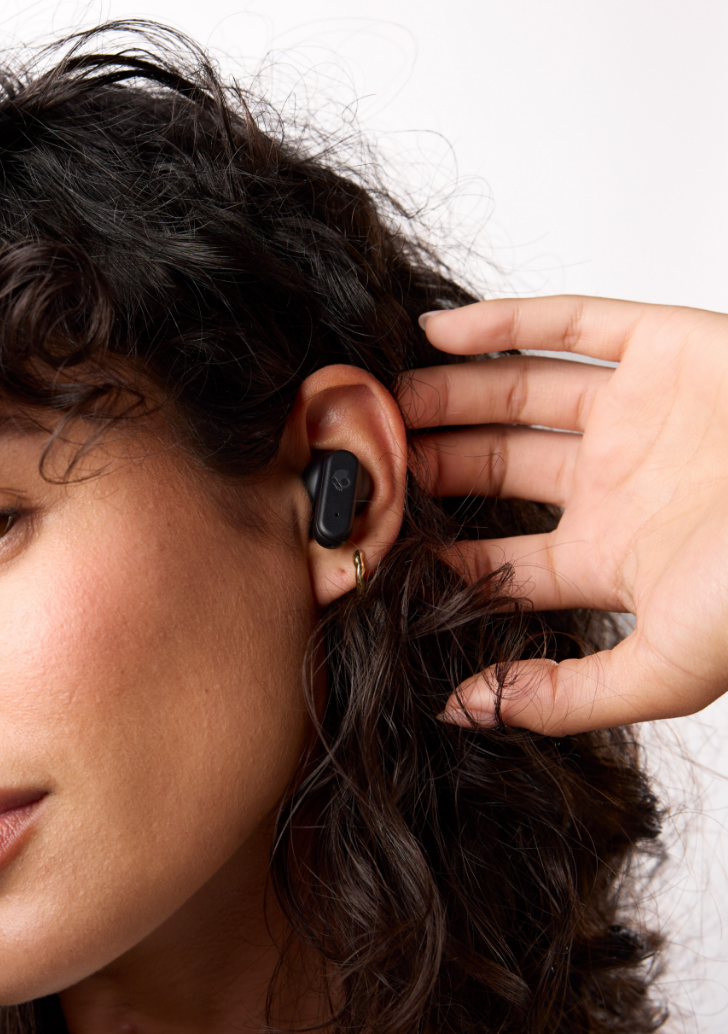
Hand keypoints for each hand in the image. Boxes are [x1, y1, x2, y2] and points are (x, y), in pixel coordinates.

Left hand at [404, 296, 727, 735]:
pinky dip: (501, 321)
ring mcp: (641, 412)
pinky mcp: (668, 345)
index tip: (375, 541)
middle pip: (496, 466)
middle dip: (430, 460)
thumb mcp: (668, 666)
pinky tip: (437, 331)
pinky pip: (568, 323)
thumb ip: (564, 695)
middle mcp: (618, 482)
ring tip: (383, 398)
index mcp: (611, 555)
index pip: (499, 557)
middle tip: (366, 457)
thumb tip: (464, 711)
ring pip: (518, 394)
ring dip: (449, 392)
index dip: (436, 549)